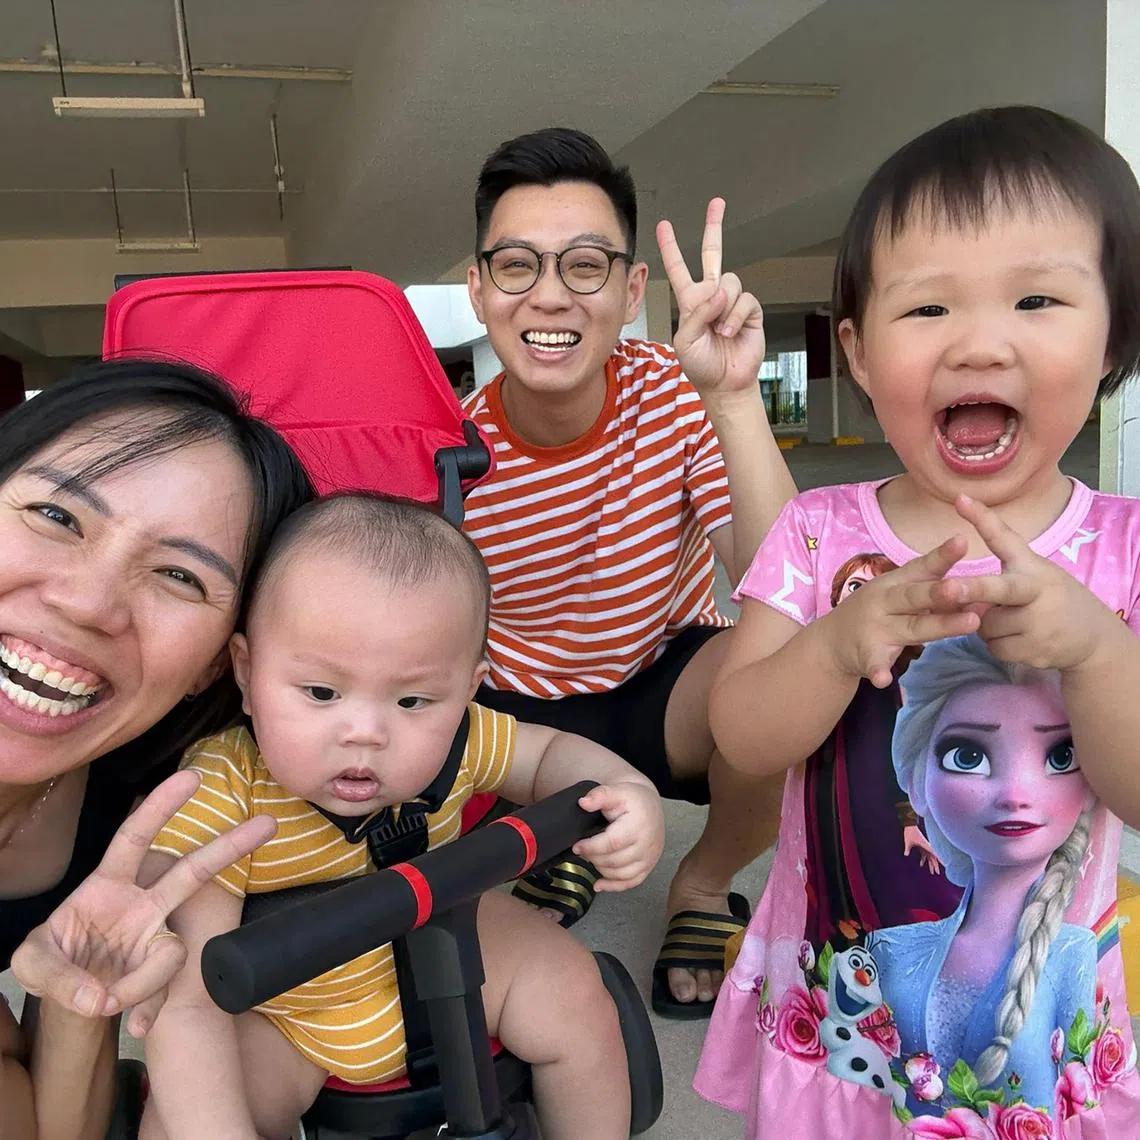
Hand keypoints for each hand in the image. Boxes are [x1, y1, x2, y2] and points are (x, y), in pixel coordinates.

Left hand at [10, 770, 274, 1037]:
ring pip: (174, 950)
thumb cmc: (54, 963)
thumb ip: (55, 975)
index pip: (133, 838)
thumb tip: (101, 997)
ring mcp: (157, 936)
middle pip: (191, 870)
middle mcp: (142, 904)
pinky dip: (147, 1009)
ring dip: (144, 984)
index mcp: (107, 884)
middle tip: (270, 822)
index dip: (160, 808)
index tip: (191, 779)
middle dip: (230, 847)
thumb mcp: (33, 963)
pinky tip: (133, 1025)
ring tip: (111, 1006)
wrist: (74, 998)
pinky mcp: (162, 969)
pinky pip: (166, 989)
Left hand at [571, 782, 664, 892]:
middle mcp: (647, 844)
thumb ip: (599, 795)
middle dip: (594, 857)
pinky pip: (631, 882)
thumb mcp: (616, 791)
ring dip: (601, 870)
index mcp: (639, 825)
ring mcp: (650, 857)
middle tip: (582, 850)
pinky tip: (599, 884)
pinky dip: (614, 886)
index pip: (612, 843)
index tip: (577, 846)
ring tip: (591, 858)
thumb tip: (583, 802)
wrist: (649, 805)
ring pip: (621, 874)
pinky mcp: (649, 866)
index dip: (592, 847)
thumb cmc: (632, 799)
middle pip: (615, 860)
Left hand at [656, 198, 765, 397]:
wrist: (724, 383)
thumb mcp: (685, 340)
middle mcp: (711, 296)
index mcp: (690, 301)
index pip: (678, 269)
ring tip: (719, 331)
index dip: (670, 248)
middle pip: (712, 254)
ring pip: (730, 282)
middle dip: (713, 227)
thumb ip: (697, 313)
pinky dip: (735, 318)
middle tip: (717, 204)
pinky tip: (730, 332)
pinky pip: (744, 300)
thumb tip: (719, 293)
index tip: (664, 226)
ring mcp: (731, 302)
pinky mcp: (750, 310)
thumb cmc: (700, 365)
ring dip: (722, 309)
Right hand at [822, 536, 980, 687]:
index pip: (921, 568)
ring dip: (939, 626)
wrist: (830, 642)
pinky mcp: (866, 655)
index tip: (962, 541)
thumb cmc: (877, 612)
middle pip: (916, 597)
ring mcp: (876, 628)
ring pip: (912, 629)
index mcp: (894, 583)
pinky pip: (874, 663)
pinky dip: (878, 671)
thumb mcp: (898, 594)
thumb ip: (933, 594)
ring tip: (969, 624)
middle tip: (964, 587)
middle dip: (938, 592)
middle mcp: (884, 602)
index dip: (941, 556)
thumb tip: (980, 594)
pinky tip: (883, 680)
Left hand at [902, 825, 942, 875]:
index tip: (945, 864)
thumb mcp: (908, 842)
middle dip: (935, 865)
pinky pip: (925, 855)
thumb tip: (906, 855)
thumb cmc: (910, 832)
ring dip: (931, 864)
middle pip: (933, 857)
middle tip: (937, 873)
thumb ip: (907, 848)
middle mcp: (927, 847)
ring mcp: (925, 847)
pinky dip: (924, 860)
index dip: (941, 859)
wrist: (909, 825)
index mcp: (926, 845)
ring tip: (932, 872)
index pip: (935, 853)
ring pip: (930, 857)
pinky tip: (921, 864)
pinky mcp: (922, 846)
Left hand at [952, 495, 1120, 671]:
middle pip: (997, 590)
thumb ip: (997, 540)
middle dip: (972, 590)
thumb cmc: (1049, 593)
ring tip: (1012, 619)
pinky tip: (1019, 637)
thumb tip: (960, 499)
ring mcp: (1038, 624)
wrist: (1092, 636)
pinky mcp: (1036, 651)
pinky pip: (995, 648)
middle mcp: (1037, 592)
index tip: (961, 501)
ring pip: (985, 625)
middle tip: (950, 588)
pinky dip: (999, 644)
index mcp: (1031, 567)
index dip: (983, 520)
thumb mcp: (1031, 563)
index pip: (1005, 539)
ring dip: (987, 624)